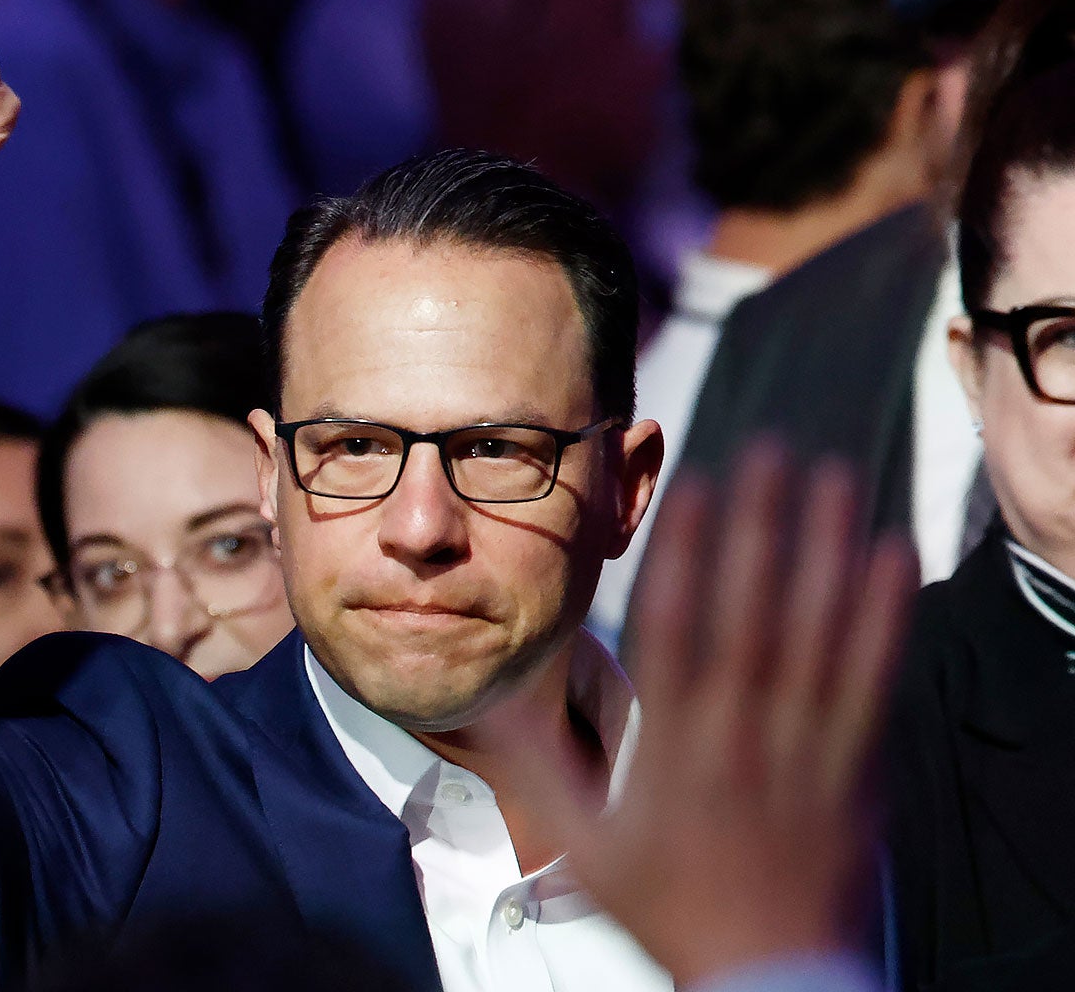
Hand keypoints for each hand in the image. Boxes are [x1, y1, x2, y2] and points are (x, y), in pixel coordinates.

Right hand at [550, 444, 916, 986]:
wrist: (764, 975)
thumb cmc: (666, 906)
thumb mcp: (581, 847)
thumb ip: (539, 767)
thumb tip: (497, 696)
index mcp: (671, 750)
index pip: (676, 631)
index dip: (686, 552)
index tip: (693, 485)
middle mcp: (739, 739)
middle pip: (752, 617)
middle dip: (760, 528)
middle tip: (770, 448)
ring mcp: (802, 752)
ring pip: (817, 638)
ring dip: (825, 552)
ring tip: (831, 477)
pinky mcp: (852, 768)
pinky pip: (870, 684)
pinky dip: (881, 619)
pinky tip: (890, 558)